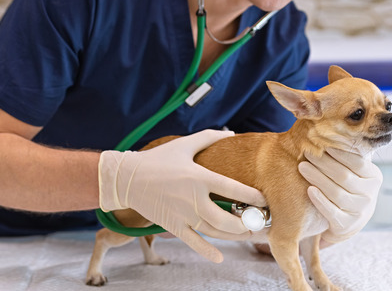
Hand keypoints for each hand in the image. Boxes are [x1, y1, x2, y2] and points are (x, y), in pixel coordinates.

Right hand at [98, 130, 265, 262]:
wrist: (126, 178)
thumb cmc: (157, 159)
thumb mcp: (184, 145)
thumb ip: (209, 138)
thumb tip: (231, 134)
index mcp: (199, 177)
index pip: (232, 189)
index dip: (252, 197)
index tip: (265, 201)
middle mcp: (193, 199)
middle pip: (227, 218)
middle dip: (246, 223)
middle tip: (258, 223)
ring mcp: (183, 215)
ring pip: (214, 232)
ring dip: (234, 236)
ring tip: (248, 235)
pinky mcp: (173, 226)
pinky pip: (193, 242)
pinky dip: (207, 251)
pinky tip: (220, 257)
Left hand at [298, 148, 382, 243]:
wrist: (347, 220)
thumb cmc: (347, 187)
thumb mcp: (353, 171)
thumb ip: (346, 154)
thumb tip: (326, 129)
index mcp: (374, 176)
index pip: (357, 162)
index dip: (339, 152)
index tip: (322, 142)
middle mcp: (370, 194)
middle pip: (344, 176)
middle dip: (323, 163)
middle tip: (306, 152)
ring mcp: (360, 211)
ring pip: (337, 193)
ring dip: (318, 178)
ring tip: (302, 167)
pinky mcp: (347, 225)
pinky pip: (332, 212)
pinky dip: (320, 200)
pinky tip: (309, 189)